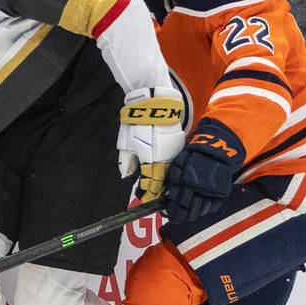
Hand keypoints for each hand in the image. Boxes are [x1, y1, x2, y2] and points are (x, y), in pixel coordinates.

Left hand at [117, 86, 187, 201]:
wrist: (154, 102)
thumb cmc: (137, 122)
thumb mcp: (126, 143)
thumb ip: (127, 161)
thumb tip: (127, 175)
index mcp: (152, 159)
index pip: (150, 184)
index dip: (147, 195)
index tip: (142, 202)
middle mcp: (166, 157)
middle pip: (162, 181)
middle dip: (157, 192)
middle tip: (152, 201)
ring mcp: (174, 150)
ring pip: (170, 172)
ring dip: (165, 182)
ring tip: (160, 192)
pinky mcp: (179, 143)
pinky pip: (175, 162)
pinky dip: (170, 170)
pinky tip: (167, 175)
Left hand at [161, 118, 245, 223]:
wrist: (217, 150)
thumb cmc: (195, 156)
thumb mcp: (178, 164)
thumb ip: (172, 180)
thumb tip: (166, 195)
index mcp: (186, 181)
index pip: (177, 203)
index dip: (173, 212)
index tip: (171, 215)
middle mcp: (199, 188)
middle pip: (188, 210)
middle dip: (181, 216)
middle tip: (178, 219)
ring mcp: (211, 192)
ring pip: (200, 211)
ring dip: (193, 214)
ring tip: (189, 215)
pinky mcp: (222, 193)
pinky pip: (212, 208)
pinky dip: (206, 210)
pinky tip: (201, 208)